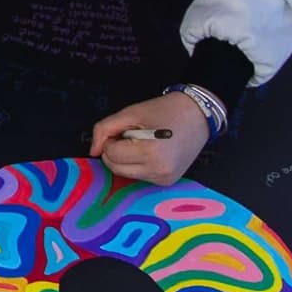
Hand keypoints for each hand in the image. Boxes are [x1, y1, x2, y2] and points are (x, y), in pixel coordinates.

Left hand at [94, 90, 209, 185]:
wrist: (198, 115)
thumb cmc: (165, 110)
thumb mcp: (131, 112)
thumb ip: (105, 129)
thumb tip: (93, 151)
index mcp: (150, 152)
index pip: (111, 154)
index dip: (111, 140)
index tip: (124, 129)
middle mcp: (158, 170)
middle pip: (116, 168)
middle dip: (116, 151)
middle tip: (130, 135)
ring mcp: (164, 179)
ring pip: (126, 174)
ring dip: (126, 159)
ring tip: (142, 142)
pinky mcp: (167, 182)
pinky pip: (140, 176)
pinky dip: (139, 164)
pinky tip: (152, 151)